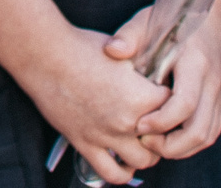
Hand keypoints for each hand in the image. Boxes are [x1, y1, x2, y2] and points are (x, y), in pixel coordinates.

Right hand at [25, 22, 168, 183]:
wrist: (45, 56)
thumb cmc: (81, 47)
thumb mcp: (122, 53)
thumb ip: (143, 70)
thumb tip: (155, 79)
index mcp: (143, 97)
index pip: (175, 108)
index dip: (172, 101)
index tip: (165, 96)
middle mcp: (129, 122)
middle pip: (164, 139)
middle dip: (164, 131)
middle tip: (157, 121)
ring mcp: (107, 136)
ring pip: (144, 161)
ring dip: (148, 153)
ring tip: (143, 142)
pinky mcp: (86, 144)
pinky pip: (112, 174)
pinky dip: (123, 173)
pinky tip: (124, 162)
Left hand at [104, 7, 220, 161]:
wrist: (211, 14)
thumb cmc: (175, 19)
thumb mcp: (148, 22)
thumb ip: (129, 36)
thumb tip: (111, 51)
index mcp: (196, 63)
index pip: (184, 104)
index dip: (161, 121)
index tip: (138, 125)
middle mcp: (215, 83)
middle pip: (200, 131)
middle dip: (170, 145)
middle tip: (143, 141)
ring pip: (207, 136)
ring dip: (180, 148)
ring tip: (153, 141)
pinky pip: (211, 131)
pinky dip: (190, 142)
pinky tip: (168, 136)